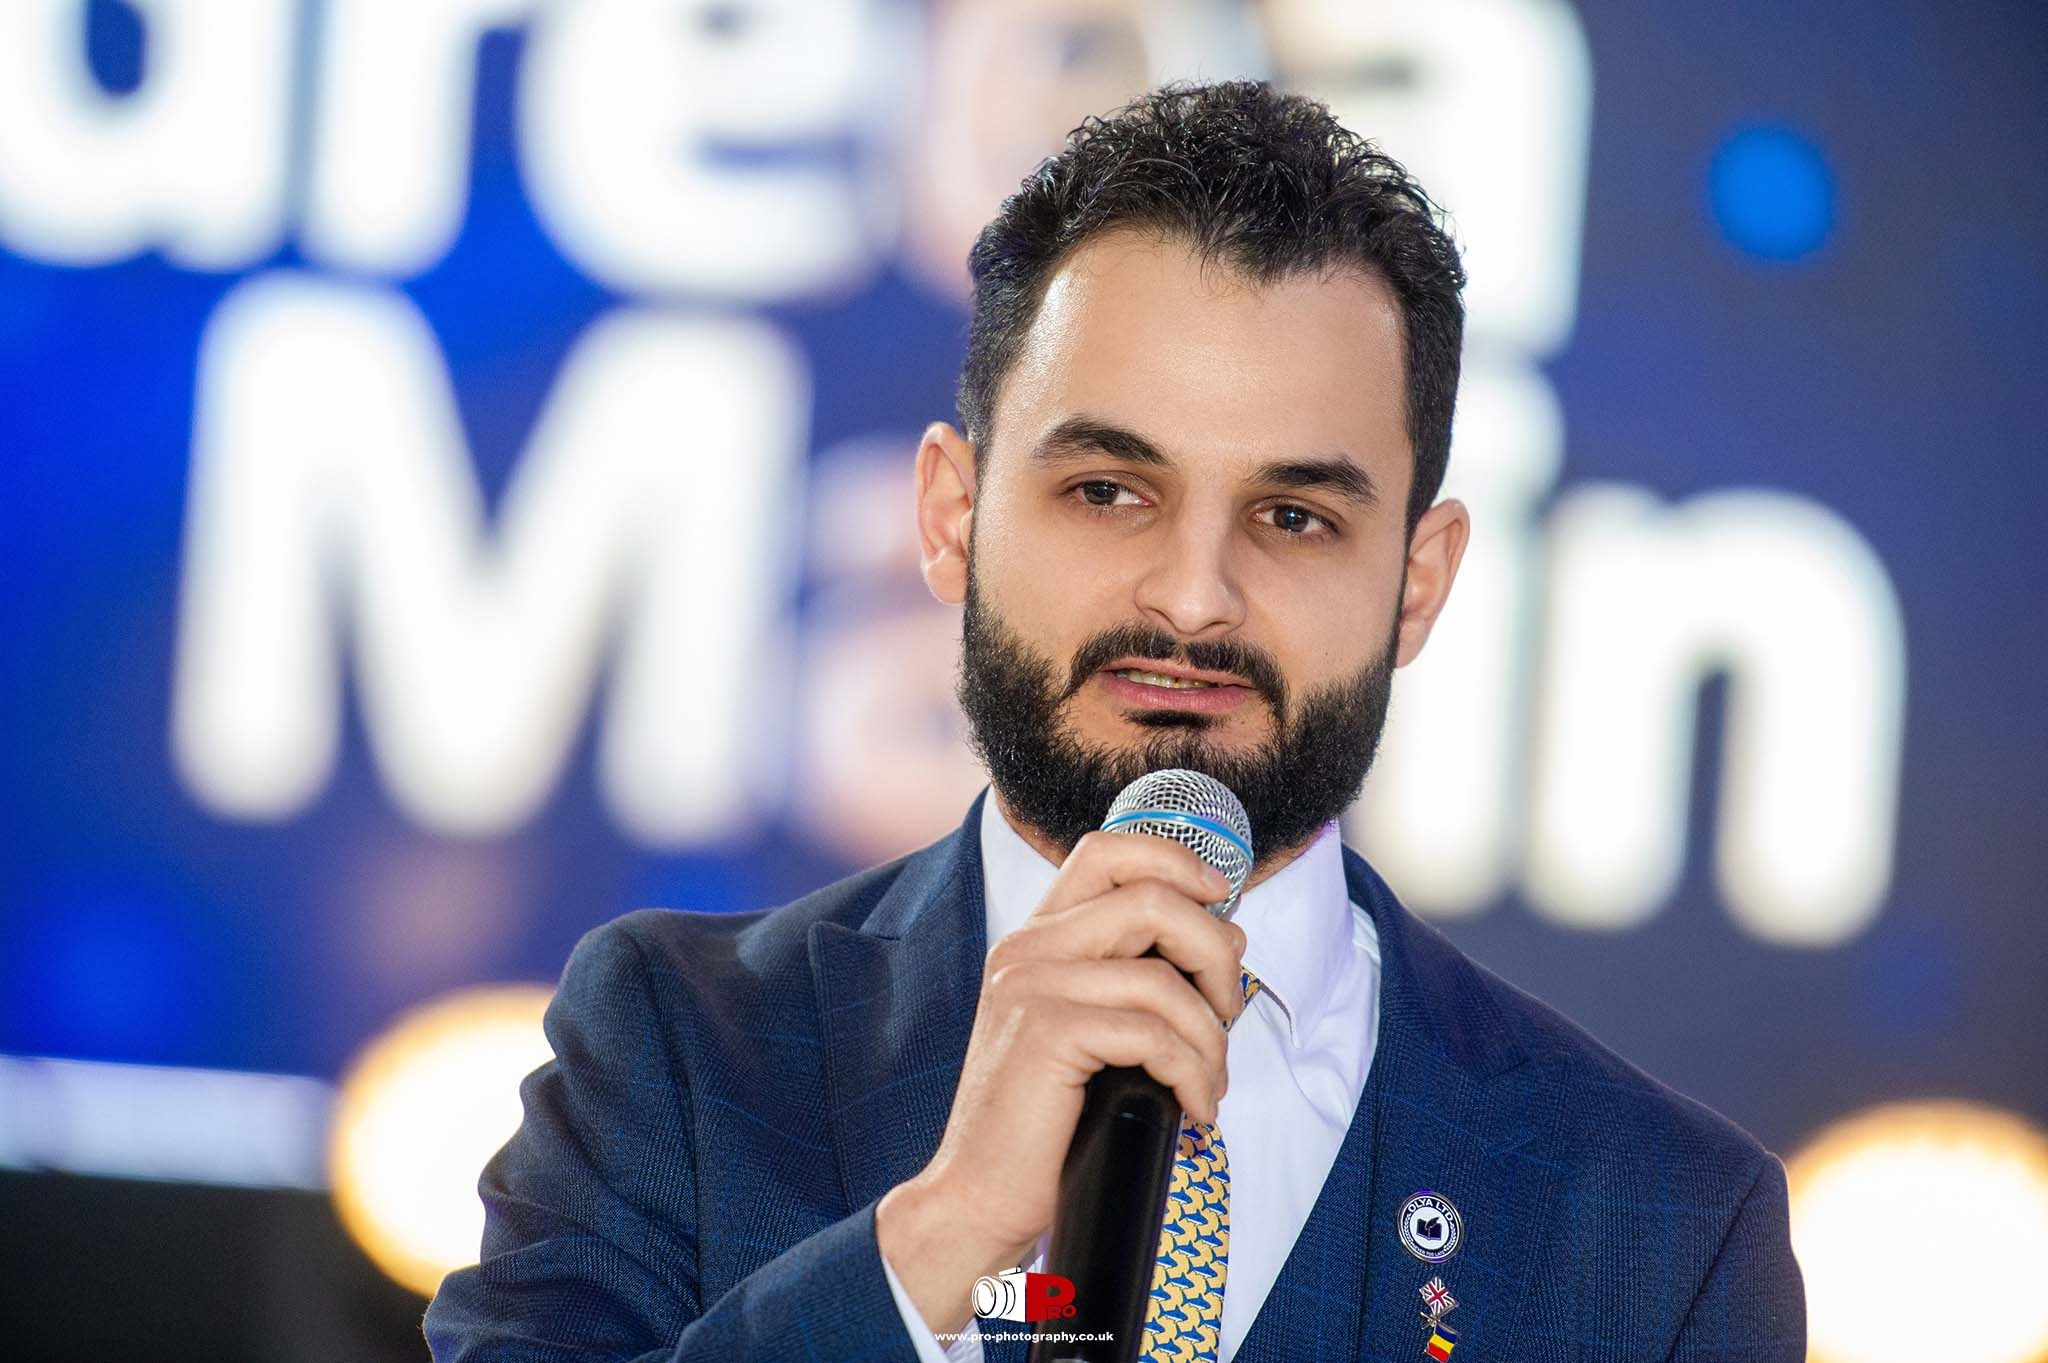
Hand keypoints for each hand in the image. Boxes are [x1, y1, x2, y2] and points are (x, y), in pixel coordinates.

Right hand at [874, 830, 1247, 1334]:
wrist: (978, 1195)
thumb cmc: (1046, 1122)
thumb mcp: (1085, 1027)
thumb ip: (1127, 975)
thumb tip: (1220, 942)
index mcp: (1037, 938)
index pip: (1108, 851)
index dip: (1176, 859)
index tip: (1220, 898)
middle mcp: (1028, 948)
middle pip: (1154, 899)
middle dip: (1217, 955)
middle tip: (1228, 1016)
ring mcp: (1032, 986)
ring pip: (1164, 978)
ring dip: (1211, 1037)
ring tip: (1210, 1082)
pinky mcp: (1046, 1033)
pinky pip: (1153, 1034)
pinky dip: (1193, 1073)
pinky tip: (1195, 1107)